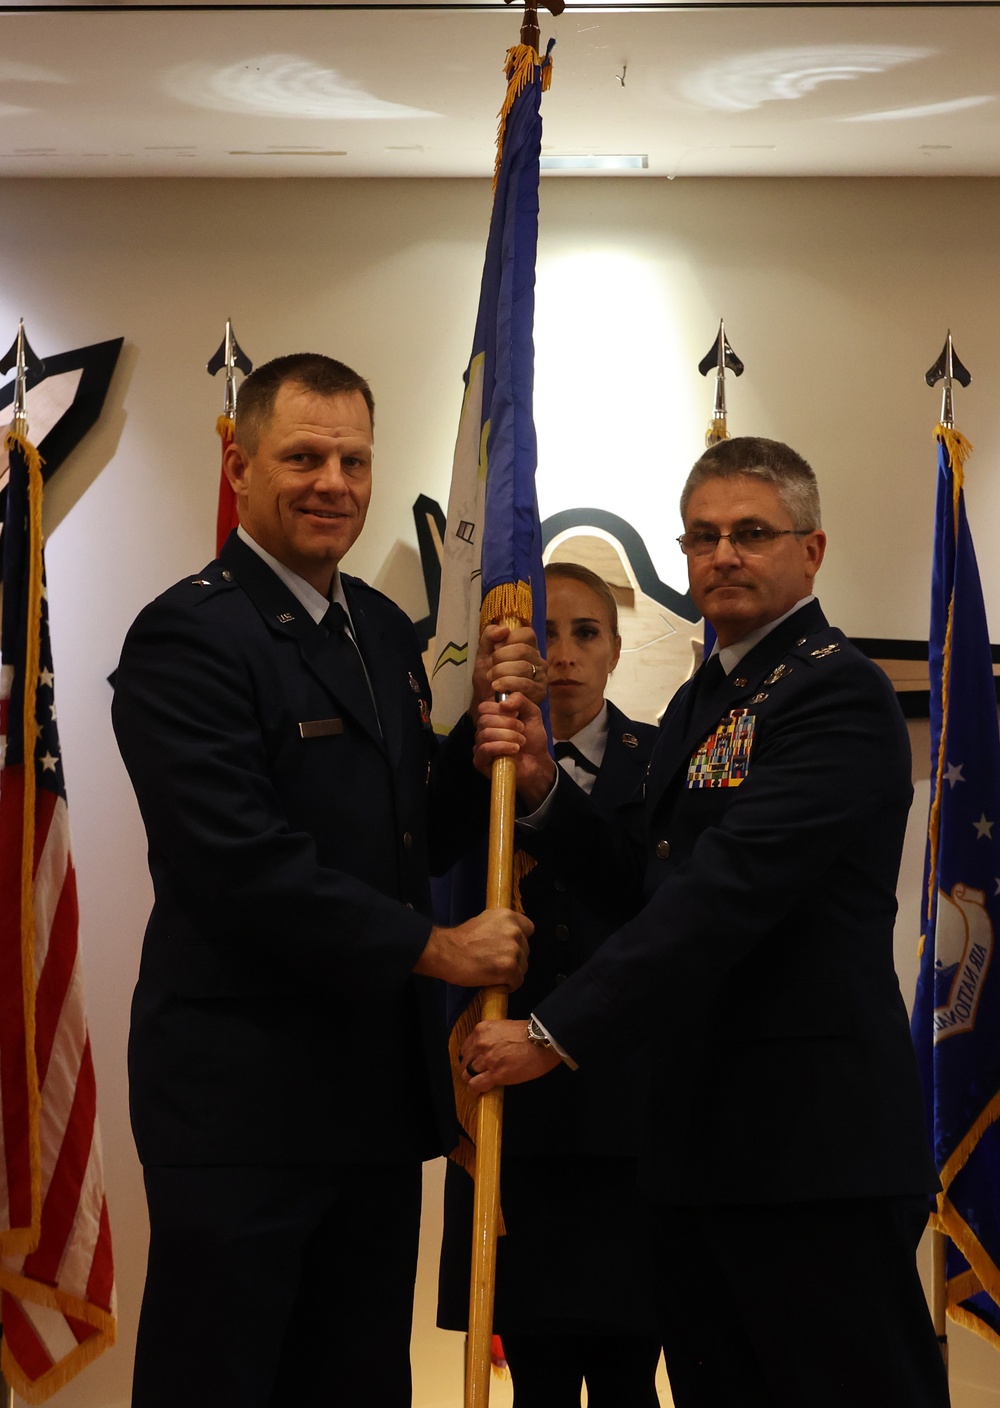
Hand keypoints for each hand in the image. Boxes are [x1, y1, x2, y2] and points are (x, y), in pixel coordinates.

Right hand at [413, 909, 531, 988]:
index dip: (520, 940)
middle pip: (525, 950)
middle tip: (496, 961)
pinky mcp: (510, 968)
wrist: (446, 952)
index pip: (529, 928)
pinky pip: (517, 981)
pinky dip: (508, 985)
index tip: (509, 946)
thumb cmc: (460, 939)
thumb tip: (510, 936)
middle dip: (514, 957)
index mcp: (508, 917)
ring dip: (511, 971)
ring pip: (523, 966)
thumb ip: (501, 927)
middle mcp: (515, 931)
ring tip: (493, 972)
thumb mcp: (485, 921)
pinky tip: (494, 982)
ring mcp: (513, 950)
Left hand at [460, 1018, 561, 1092]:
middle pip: (465, 1062)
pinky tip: (479, 1092)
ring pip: (467, 1075)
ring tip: (480, 1084)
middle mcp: (480, 1043)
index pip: (466, 1048)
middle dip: (470, 1069)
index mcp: (482, 1030)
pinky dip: (475, 1090)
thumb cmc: (530, 1034)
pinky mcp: (495, 1074)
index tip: (474, 1063)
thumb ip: (491, 1037)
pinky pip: (475, 1085)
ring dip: (473, 1080)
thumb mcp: (504, 1028)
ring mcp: (486, 1059)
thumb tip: (486, 1050)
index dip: (470, 1058)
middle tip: (478, 1074)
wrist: (544, 1040)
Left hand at [470, 624, 546, 711]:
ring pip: (523, 667)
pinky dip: (507, 684)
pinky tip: (498, 687)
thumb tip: (503, 629)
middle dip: (501, 658)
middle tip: (491, 667)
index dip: (509, 639)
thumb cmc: (488, 677)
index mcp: (528, 647)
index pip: (527, 633)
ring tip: (492, 680)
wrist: (486, 702)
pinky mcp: (539, 693)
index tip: (495, 649)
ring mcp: (541, 677)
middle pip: (523, 650)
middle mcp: (538, 660)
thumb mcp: (483, 653)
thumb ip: (489, 636)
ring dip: (501, 672)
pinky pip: (525, 684)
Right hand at [475, 695, 555, 809]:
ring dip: (508, 736)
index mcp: (491, 718)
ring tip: (521, 742)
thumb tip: (503, 702)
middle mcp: (482, 731)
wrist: (538, 762)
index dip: (501, 709)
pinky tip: (514, 749)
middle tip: (522, 730)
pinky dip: (502, 746)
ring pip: (485, 734)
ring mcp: (480, 746)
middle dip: (508, 723)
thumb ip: (520, 700)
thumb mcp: (532, 713)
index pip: (484, 707)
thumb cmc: (533, 739)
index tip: (517, 715)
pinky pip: (485, 749)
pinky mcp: (480, 761)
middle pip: (484, 719)